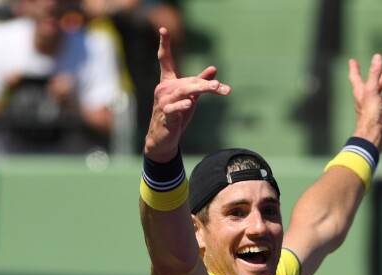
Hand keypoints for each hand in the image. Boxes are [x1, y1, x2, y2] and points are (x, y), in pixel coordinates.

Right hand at [144, 27, 230, 159]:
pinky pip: (173, 108)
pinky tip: (189, 104)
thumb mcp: (190, 97)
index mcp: (169, 82)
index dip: (164, 45)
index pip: (165, 61)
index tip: (162, 29)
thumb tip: (214, 68)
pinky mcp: (165, 115)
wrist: (163, 138)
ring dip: (200, 90)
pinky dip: (181, 106)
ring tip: (214, 88)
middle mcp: (164, 89)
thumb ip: (200, 83)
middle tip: (219, 85)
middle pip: (188, 81)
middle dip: (205, 83)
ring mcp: (163, 102)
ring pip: (183, 92)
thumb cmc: (176, 115)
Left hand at [349, 54, 381, 151]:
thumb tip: (378, 56)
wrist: (373, 140)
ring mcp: (380, 109)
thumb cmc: (369, 115)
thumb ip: (374, 74)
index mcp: (362, 92)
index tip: (352, 61)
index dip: (354, 69)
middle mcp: (370, 99)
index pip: (356, 77)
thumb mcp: (371, 92)